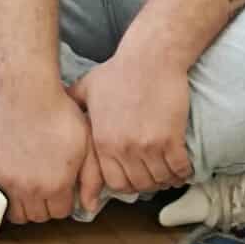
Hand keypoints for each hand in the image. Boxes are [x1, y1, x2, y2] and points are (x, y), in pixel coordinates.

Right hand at [0, 86, 96, 224]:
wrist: (26, 95)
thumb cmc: (59, 115)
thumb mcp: (87, 145)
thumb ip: (91, 180)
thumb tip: (89, 206)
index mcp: (57, 185)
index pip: (60, 213)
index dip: (63, 201)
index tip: (62, 189)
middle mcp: (32, 189)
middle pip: (38, 217)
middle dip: (45, 205)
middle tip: (46, 187)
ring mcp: (9, 181)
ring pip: (16, 213)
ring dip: (24, 204)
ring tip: (29, 187)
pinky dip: (5, 193)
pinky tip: (14, 178)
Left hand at [73, 50, 192, 205]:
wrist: (150, 58)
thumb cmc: (119, 71)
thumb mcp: (88, 88)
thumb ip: (74, 103)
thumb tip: (60, 109)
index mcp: (102, 141)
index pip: (113, 182)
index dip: (125, 185)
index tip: (134, 179)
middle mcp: (123, 148)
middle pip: (138, 185)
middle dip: (147, 185)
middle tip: (155, 177)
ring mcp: (148, 146)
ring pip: (159, 180)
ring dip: (167, 180)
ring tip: (170, 174)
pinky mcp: (171, 139)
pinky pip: (179, 169)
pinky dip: (183, 172)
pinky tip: (184, 168)